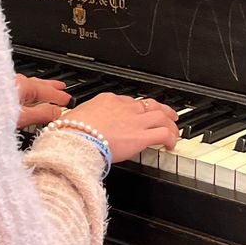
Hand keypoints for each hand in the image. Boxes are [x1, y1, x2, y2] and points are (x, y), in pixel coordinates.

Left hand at [16, 74, 71, 128]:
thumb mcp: (22, 117)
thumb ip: (41, 114)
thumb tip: (57, 112)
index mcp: (23, 85)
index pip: (48, 90)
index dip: (60, 96)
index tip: (69, 100)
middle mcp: (15, 81)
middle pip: (39, 84)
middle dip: (52, 87)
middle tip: (62, 87)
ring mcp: (6, 85)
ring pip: (29, 85)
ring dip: (41, 88)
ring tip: (47, 88)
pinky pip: (20, 88)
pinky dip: (29, 91)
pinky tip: (25, 95)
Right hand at [62, 92, 179, 162]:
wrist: (76, 138)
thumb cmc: (71, 130)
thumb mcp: (76, 116)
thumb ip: (84, 118)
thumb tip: (78, 122)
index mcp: (107, 100)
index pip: (129, 101)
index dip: (137, 109)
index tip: (138, 115)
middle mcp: (124, 107)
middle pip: (149, 104)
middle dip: (161, 110)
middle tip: (168, 115)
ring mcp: (134, 121)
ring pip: (161, 116)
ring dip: (170, 123)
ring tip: (174, 131)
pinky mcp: (141, 136)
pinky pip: (163, 133)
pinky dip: (171, 138)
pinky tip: (171, 144)